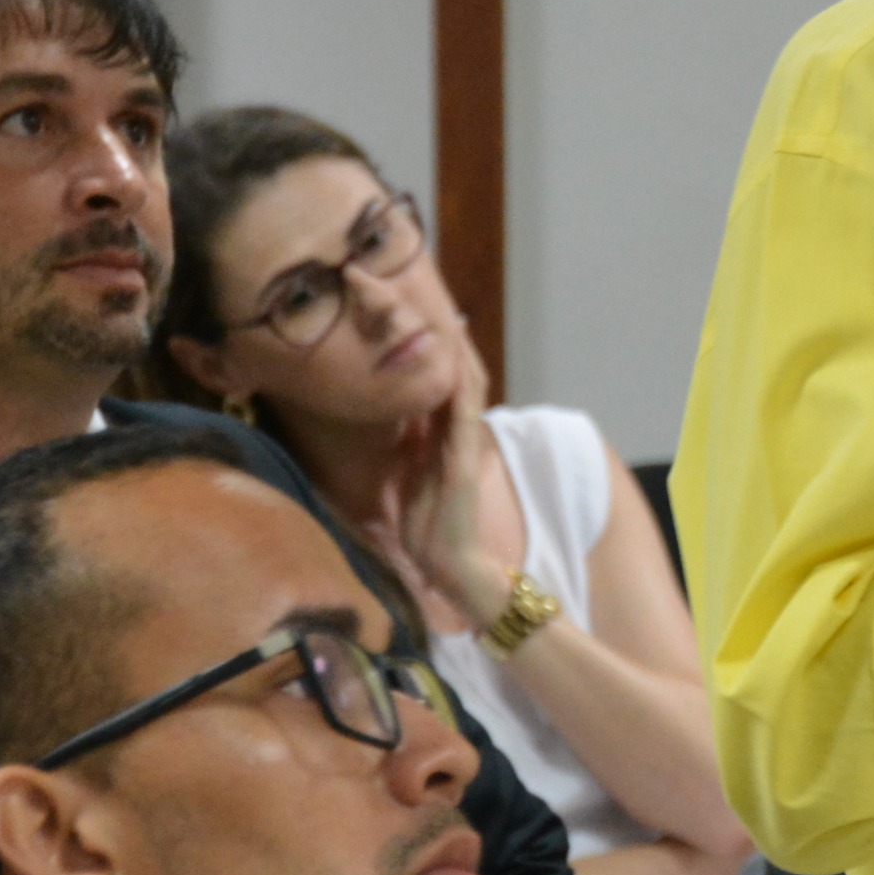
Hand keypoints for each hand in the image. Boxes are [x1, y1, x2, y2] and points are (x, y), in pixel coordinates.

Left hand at [397, 328, 502, 615]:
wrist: (447, 563)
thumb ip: (414, 444)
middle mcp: (459, 437)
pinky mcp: (463, 463)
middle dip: (451, 346)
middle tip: (445, 310)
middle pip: (459, 380)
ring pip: (467, 391)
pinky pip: (464, 418)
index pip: (445, 387)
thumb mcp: (413, 473)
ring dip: (460, 357)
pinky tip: (455, 364)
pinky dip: (462, 389)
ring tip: (453, 324)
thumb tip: (405, 415)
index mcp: (445, 439)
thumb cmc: (429, 524)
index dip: (440, 355)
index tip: (430, 322)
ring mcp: (464, 448)